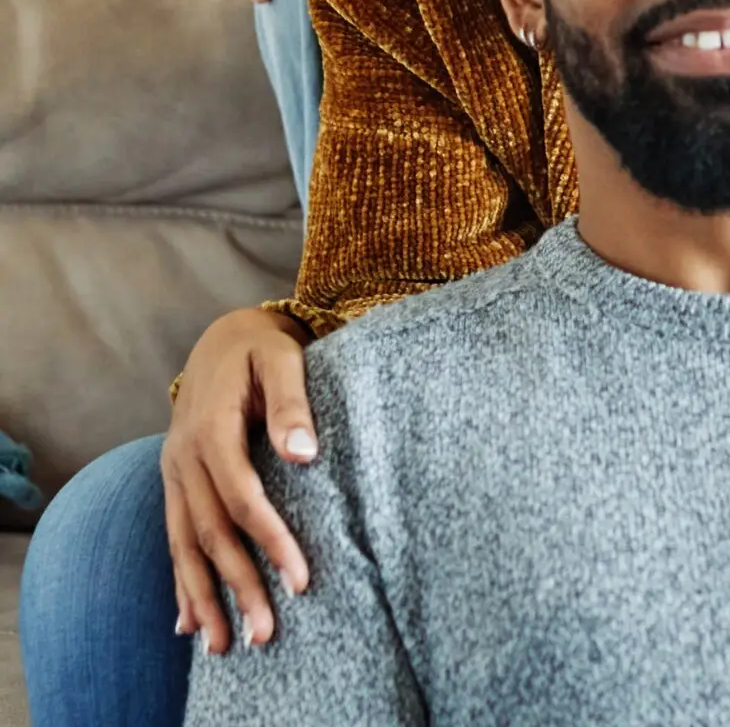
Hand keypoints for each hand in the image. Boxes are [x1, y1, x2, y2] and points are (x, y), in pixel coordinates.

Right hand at [163, 308, 316, 653]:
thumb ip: (292, 401)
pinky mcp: (175, 482)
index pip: (241, 496)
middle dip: (238, 585)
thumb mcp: (281, 357)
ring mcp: (174, 472)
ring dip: (204, 597)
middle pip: (210, 532)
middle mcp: (183, 456)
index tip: (300, 580)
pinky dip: (181, 582)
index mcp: (210, 427)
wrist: (221, 336)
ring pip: (185, 545)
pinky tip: (189, 623)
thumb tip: (303, 455)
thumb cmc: (259, 347)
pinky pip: (174, 539)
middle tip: (265, 632)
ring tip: (225, 646)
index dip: (270, 539)